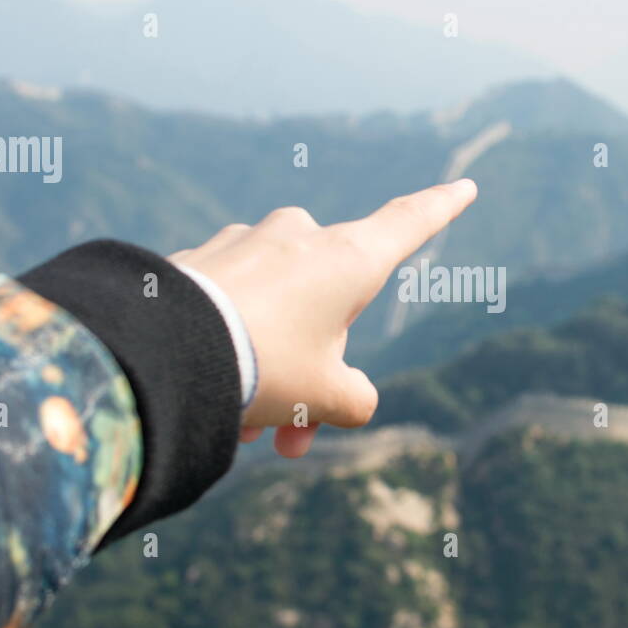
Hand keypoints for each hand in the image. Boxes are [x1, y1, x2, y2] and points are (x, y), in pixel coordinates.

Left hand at [169, 179, 477, 457]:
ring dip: (271, 372)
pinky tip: (210, 392)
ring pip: (276, 312)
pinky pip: (231, 306)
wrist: (162, 351)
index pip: (411, 223)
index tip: (465, 186)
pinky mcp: (200, 258)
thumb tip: (350, 399)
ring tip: (246, 431)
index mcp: (349, 258)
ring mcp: (247, 242)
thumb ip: (355, 399)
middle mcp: (301, 236)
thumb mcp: (327, 397)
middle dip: (316, 373)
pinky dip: (232, 347)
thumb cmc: (265, 366)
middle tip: (293, 440)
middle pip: (330, 306)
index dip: (442, 209)